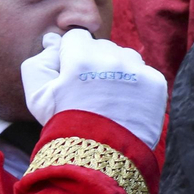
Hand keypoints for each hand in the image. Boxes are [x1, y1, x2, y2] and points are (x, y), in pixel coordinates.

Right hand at [21, 29, 167, 150]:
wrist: (100, 156)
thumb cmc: (63, 124)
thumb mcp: (37, 93)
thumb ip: (42, 59)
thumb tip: (54, 40)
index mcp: (80, 57)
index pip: (77, 37)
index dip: (72, 54)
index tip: (73, 73)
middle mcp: (112, 58)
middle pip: (103, 45)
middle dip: (95, 61)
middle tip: (91, 89)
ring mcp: (137, 70)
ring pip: (126, 56)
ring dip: (118, 69)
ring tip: (109, 96)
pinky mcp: (156, 83)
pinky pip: (144, 72)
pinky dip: (137, 83)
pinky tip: (126, 102)